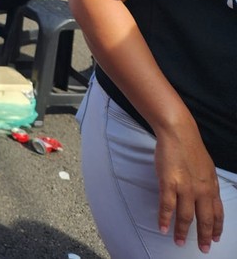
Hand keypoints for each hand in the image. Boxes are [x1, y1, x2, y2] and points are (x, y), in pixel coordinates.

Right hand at [153, 122, 222, 252]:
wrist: (178, 133)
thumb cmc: (189, 147)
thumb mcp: (206, 167)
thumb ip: (206, 182)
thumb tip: (205, 192)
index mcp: (212, 186)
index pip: (218, 212)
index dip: (217, 227)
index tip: (216, 238)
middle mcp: (202, 190)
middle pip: (205, 219)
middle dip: (205, 236)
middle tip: (204, 249)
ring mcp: (186, 188)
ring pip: (186, 216)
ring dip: (183, 232)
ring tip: (179, 243)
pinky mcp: (169, 183)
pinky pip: (167, 206)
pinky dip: (164, 219)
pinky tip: (162, 228)